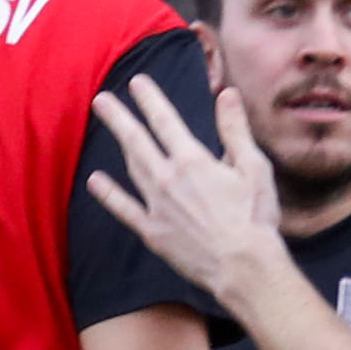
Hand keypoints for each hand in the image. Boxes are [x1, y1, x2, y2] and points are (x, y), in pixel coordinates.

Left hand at [83, 72, 285, 299]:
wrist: (244, 266)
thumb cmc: (255, 217)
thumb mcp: (253, 167)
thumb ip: (235, 129)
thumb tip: (227, 94)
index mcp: (192, 160)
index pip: (165, 121)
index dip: (149, 99)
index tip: (136, 83)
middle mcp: (168, 179)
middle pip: (137, 140)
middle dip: (118, 117)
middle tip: (101, 100)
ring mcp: (156, 206)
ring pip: (131, 168)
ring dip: (117, 145)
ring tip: (107, 129)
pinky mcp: (153, 232)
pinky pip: (124, 209)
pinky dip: (108, 194)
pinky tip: (95, 181)